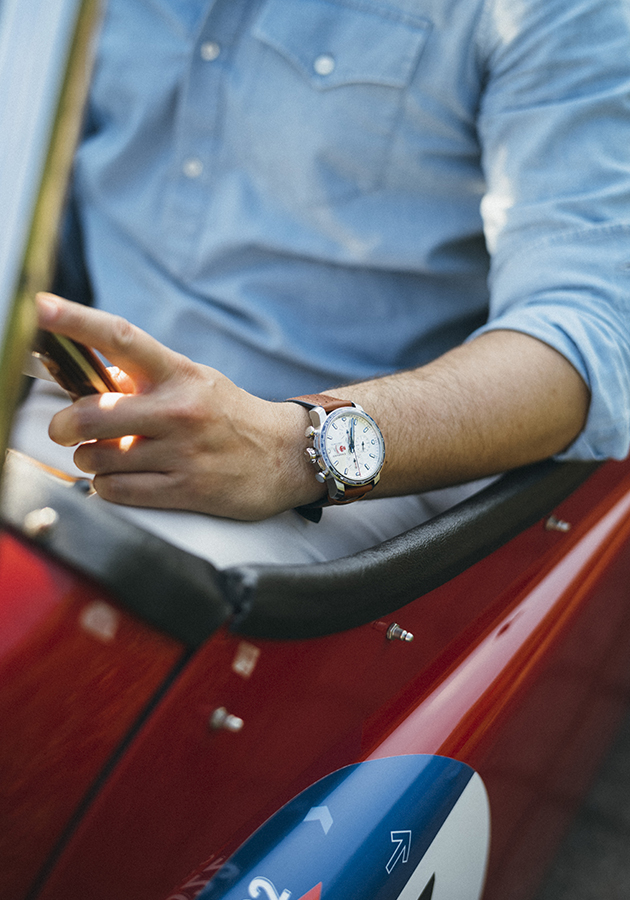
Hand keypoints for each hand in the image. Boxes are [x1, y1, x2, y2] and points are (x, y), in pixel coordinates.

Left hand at [35, 293, 323, 519]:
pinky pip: (116, 491)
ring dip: (89, 459)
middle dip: (64, 425)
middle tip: (64, 429)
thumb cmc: (229, 415)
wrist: (285, 456)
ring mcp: (183, 452)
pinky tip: (121, 478)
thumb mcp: (193, 382)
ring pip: (98, 458)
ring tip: (106, 456)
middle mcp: (180, 410)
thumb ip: (143, 379)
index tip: (42, 308)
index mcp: (179, 374)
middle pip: (92, 414)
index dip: (78, 321)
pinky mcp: (187, 490)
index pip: (122, 338)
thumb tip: (92, 379)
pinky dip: (107, 486)